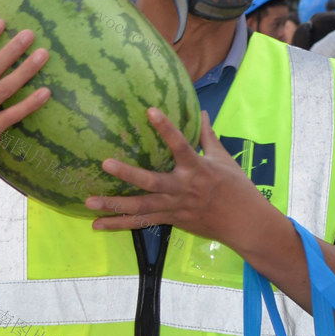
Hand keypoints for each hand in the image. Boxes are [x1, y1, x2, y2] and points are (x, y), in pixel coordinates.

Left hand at [87, 109, 275, 246]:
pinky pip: (142, 223)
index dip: (166, 128)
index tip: (150, 111)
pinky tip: (97, 225)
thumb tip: (201, 111)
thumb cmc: (238, 188)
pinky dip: (120, 225)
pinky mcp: (172, 220)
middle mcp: (184, 188)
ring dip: (115, 205)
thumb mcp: (224, 159)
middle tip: (105, 163)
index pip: (181, 145)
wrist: (246, 223)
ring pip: (142, 207)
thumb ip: (207, 135)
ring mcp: (176, 207)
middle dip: (129, 174)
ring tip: (89, 201)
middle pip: (153, 182)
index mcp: (198, 168)